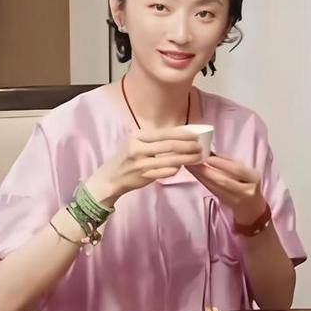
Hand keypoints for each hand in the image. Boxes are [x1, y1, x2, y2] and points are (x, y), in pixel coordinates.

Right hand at [84, 128, 205, 204]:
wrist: (110, 178)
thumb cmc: (126, 158)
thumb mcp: (134, 143)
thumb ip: (152, 139)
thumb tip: (178, 135)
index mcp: (137, 137)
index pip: (164, 133)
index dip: (182, 133)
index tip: (195, 134)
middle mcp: (138, 148)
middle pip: (169, 145)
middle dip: (188, 145)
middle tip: (201, 146)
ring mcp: (141, 164)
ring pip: (170, 160)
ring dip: (186, 158)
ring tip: (198, 157)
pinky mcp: (144, 176)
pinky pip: (165, 172)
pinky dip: (176, 169)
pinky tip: (183, 167)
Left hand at [187, 154, 266, 224]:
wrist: (252, 206)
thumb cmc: (248, 183)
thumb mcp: (246, 171)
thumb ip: (230, 162)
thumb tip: (211, 151)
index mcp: (253, 178)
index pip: (237, 170)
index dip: (222, 164)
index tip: (208, 157)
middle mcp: (246, 190)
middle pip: (224, 180)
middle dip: (206, 170)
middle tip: (193, 161)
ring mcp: (235, 199)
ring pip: (215, 187)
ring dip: (201, 176)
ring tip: (191, 166)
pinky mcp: (225, 203)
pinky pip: (212, 191)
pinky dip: (203, 181)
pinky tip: (196, 174)